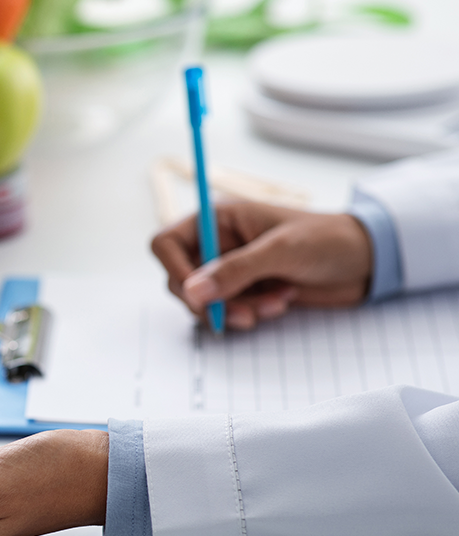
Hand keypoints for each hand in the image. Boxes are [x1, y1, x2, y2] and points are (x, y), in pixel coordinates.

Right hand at [151, 202, 372, 329]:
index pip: (167, 244)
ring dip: (234, 310)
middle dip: (211, 300)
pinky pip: (226, 312)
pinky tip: (280, 303)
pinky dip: (249, 314)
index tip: (197, 294)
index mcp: (218, 220)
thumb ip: (235, 270)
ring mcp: (230, 270)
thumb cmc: (328, 239)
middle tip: (243, 311)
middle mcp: (218, 244)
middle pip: (182, 280)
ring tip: (274, 304)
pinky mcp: (245, 291)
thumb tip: (192, 292)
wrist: (367, 261)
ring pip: (204, 302)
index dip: (174, 270)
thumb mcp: (281, 250)